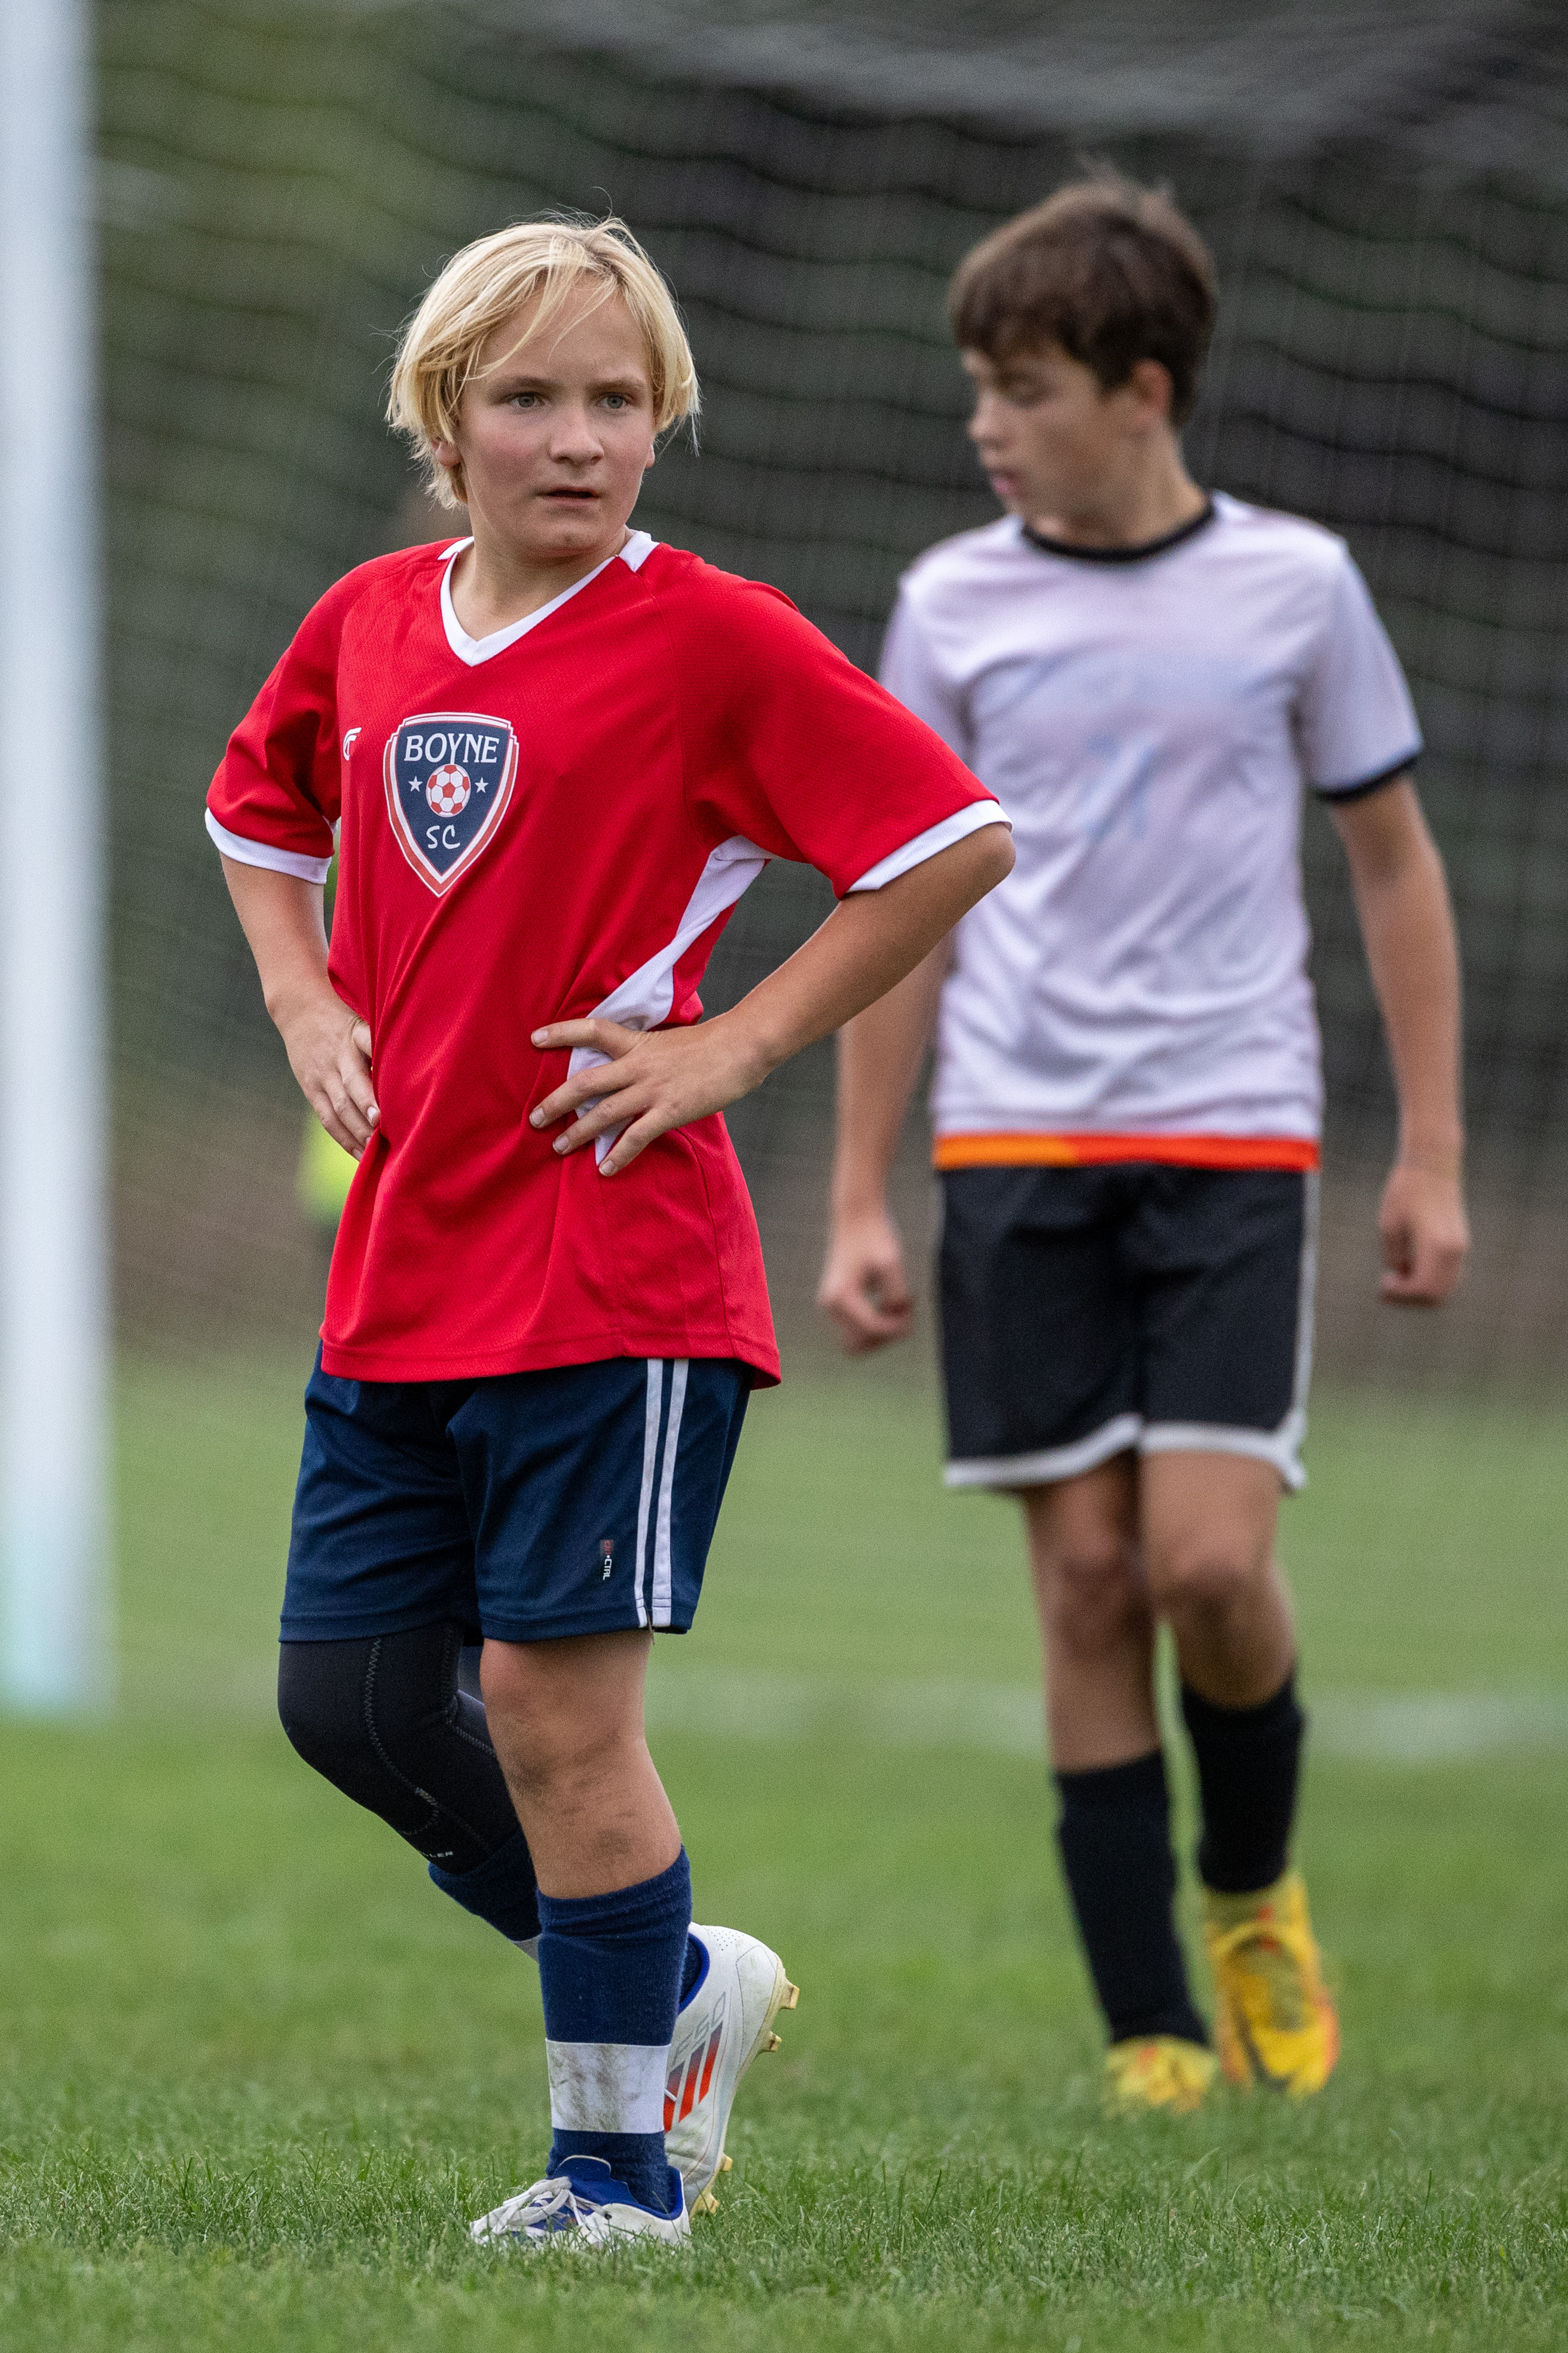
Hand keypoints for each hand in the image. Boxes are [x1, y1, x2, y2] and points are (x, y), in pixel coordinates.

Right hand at [278, 988, 377, 1157]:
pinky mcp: (311, 1090)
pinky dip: (345, 1138)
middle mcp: (338, 1056)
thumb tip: (420, 1070)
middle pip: (353, 1086)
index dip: (380, 1070)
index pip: (370, 1050)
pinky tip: (361, 1154)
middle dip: (368, 1110)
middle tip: (383, 1130)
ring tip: (376, 1152)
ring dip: (358, 1132)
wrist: (299, 1011)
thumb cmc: (346, 1020)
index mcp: (355, 1035)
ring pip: (339, 1108)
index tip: (393, 1093)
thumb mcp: (365, 1020)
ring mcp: (322, 1075)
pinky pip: (327, 1118)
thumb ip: (386, 1042)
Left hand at [528, 1015, 769, 1176]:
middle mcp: (638, 1066)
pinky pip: (635, 1137)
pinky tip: (604, 1169)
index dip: (561, 1033)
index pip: (591, 1030)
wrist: (740, 1048)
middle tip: (535, 1118)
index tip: (535, 1038)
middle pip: (586, 1082)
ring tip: (559, 1147)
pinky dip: (618, 1155)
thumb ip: (645, 1054)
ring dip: (578, 1132)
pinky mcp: (669, 1112)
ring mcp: (652, 1090)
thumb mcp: (669, 1041)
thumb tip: (629, 1067)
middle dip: (556, 1101)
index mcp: (637, 1043)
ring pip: (604, 1113)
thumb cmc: (709, 1044)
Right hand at [817, 1206, 914, 1352]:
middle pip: (860, 1344)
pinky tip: (891, 1299)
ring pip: (859, 1339)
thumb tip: (901, 1327)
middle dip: (886, 1335)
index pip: (873, 1329)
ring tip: (900, 1304)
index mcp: (841, 1296)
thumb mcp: (893, 1265)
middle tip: (904, 1313)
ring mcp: (832, 1305)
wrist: (857, 1217)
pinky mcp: (838, 1302)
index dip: (897, 1326)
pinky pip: (859, 1326)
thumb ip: (897, 1297)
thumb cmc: (876, 1237)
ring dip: (882, 1329)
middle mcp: (831, 1304)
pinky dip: (877, 1321)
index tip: (911, 1309)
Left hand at [1378, 1161, 1467, 1303]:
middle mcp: (1454, 1250)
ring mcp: (1461, 1246)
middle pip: (1437, 1294)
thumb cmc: (1406, 1190)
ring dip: (1424, 1290)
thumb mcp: (1390, 1225)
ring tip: (1398, 1279)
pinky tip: (1411, 1268)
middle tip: (1388, 1288)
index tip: (1383, 1284)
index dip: (1401, 1294)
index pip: (1422, 1288)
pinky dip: (1433, 1279)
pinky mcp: (1461, 1241)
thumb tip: (1397, 1277)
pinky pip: (1450, 1273)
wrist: (1432, 1164)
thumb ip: (1394, 1256)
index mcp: (1436, 1247)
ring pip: (1447, 1286)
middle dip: (1412, 1297)